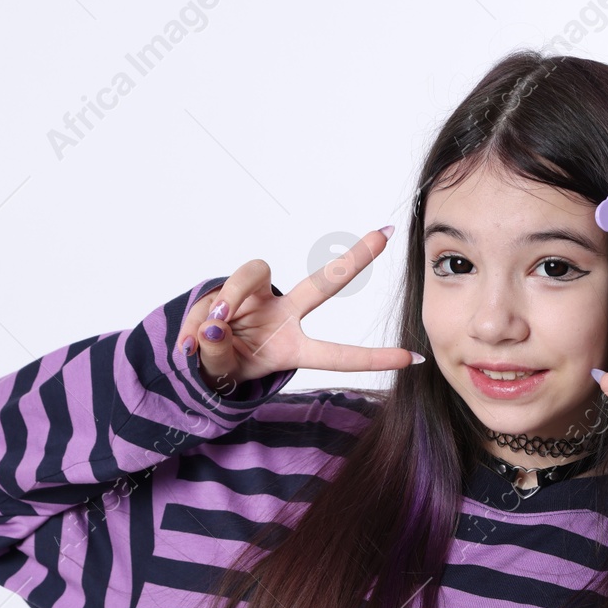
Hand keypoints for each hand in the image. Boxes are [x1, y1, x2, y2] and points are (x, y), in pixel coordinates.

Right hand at [178, 227, 423, 390]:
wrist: (193, 357)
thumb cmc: (218, 368)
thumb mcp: (218, 373)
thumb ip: (216, 353)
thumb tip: (214, 323)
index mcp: (292, 349)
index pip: (337, 355)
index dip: (374, 359)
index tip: (414, 358)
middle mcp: (284, 316)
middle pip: (324, 283)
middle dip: (355, 258)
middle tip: (386, 235)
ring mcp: (260, 297)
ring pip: (252, 277)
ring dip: (228, 300)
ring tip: (207, 333)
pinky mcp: (236, 285)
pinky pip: (220, 289)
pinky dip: (202, 311)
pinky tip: (195, 333)